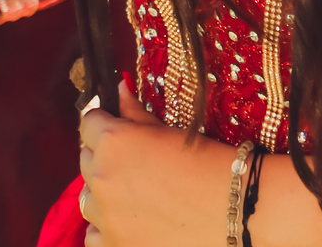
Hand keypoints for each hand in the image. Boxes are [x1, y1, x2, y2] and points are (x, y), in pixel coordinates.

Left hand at [79, 85, 236, 246]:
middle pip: (86, 159)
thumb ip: (134, 112)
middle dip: (103, 157)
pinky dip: (106, 228)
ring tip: (136, 195)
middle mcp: (101, 177)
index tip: (116, 129)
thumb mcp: (168, 131)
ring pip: (88, 199)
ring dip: (104, 194)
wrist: (236, 212)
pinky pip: (94, 235)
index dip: (103, 124)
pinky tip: (130, 223)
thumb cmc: (207, 164)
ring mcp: (105, 217)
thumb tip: (118, 89)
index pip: (88, 124)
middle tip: (134, 164)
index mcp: (112, 142)